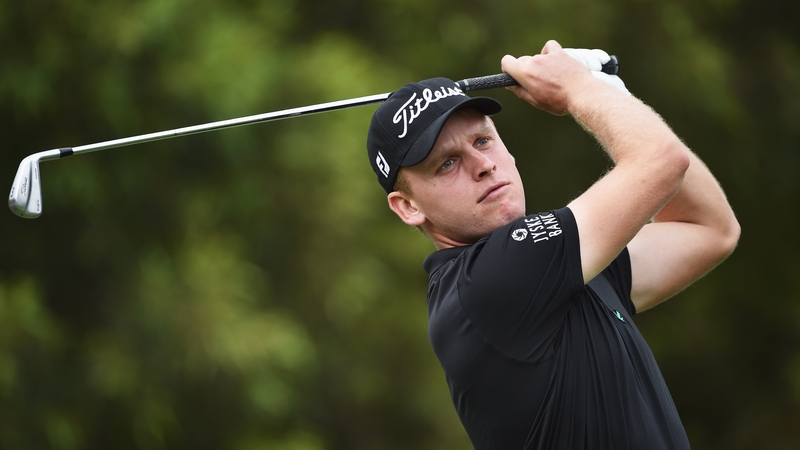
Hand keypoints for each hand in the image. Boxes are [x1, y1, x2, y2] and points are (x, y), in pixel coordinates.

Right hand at [501, 41, 627, 114]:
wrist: (582, 94)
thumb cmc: (559, 101)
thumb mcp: (535, 101)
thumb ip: (519, 90)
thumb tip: (510, 84)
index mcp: (525, 74)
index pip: (506, 61)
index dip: (507, 68)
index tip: (513, 75)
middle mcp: (535, 62)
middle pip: (522, 61)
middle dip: (525, 70)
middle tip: (536, 83)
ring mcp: (547, 56)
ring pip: (536, 58)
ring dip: (539, 65)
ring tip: (551, 78)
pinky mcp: (560, 53)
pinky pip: (549, 47)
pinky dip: (548, 53)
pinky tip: (553, 62)